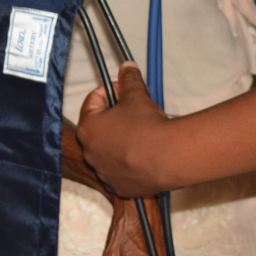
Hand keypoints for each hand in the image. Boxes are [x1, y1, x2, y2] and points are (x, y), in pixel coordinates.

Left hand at [77, 63, 172, 197]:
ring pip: (108, 151)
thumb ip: (129, 80)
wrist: (168, 158)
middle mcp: (89, 152)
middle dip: (115, 116)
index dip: (110, 90)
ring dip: (120, 141)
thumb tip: (127, 67)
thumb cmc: (146, 125)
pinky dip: (127, 163)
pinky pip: (119, 171)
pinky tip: (142, 155)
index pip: (93, 101)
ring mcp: (103, 173)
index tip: (126, 89)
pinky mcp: (118, 188)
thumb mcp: (137, 96)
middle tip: (135, 110)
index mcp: (88, 128)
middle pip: (99, 127)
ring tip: (141, 134)